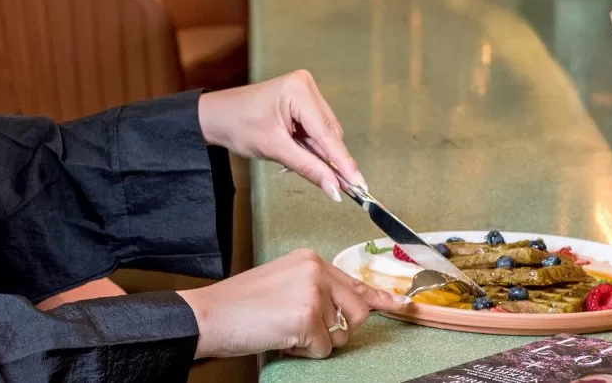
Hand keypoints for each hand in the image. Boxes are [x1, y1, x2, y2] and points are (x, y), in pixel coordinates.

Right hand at [178, 249, 400, 358]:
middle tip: (301, 328)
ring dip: (314, 342)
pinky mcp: (308, 317)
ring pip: (339, 334)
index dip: (379, 298)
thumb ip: (316, 291)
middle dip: (337, 330)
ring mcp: (314, 292)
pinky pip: (324, 349)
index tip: (400, 304)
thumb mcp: (284, 285)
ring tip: (282, 329)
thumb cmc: (241, 306)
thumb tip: (348, 312)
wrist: (211, 315)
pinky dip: (303, 351)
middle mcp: (316, 270)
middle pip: (357, 311)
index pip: (354, 282)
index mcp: (310, 260)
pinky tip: (280, 337)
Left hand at [199, 71, 364, 202]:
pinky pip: (316, 130)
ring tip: (320, 175)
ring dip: (321, 155)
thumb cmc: (237, 125)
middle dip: (333, 161)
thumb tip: (335, 187)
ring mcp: (305, 93)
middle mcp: (306, 87)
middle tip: (346, 188)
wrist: (216, 117)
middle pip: (329, 133)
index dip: (343, 162)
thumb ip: (308, 168)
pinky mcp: (301, 102)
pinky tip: (309, 160)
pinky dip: (313, 148)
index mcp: (299, 91)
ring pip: (325, 134)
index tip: (359, 183)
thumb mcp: (274, 149)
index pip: (327, 133)